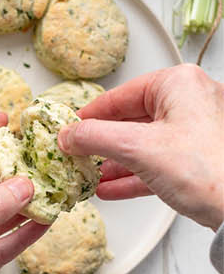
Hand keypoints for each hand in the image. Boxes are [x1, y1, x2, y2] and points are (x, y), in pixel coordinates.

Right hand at [59, 65, 223, 229]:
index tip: (67, 131)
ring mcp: (196, 131)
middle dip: (101, 144)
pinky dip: (132, 175)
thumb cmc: (205, 169)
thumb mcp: (138, 148)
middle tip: (75, 156)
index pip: (120, 95)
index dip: (89, 116)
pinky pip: (155, 163)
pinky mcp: (197, 160)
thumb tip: (68, 135)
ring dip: (113, 163)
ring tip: (87, 176)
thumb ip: (96, 138)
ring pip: (142, 144)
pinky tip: (109, 188)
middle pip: (131, 120)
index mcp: (178, 84)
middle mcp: (190, 101)